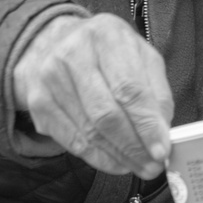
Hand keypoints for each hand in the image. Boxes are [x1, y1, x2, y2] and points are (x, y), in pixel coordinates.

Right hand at [13, 13, 172, 178]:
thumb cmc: (105, 51)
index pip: (129, 88)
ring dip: (118, 156)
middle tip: (153, 166)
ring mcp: (50, 79)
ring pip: (89, 131)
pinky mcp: (39, 103)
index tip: (162, 150)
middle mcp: (73, 54)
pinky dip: (98, 158)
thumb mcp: (138, 54)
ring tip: (139, 167)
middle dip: (133, 147)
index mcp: (106, 36)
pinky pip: (72, 140)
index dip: (146, 124)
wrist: (49, 41)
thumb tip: (162, 131)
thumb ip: (156, 89)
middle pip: (106, 114)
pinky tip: (116, 163)